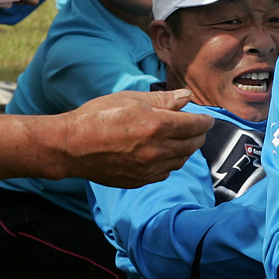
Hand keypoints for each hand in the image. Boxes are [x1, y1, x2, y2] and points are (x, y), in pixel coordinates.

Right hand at [56, 89, 212, 187]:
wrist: (71, 146)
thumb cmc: (98, 116)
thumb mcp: (131, 99)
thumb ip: (163, 100)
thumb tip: (186, 97)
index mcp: (158, 126)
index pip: (196, 125)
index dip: (205, 121)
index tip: (206, 118)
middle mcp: (158, 150)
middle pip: (192, 145)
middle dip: (198, 135)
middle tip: (195, 128)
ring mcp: (149, 169)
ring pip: (180, 161)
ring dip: (185, 150)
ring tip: (179, 140)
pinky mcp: (139, 180)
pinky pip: (165, 173)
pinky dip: (169, 163)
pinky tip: (162, 154)